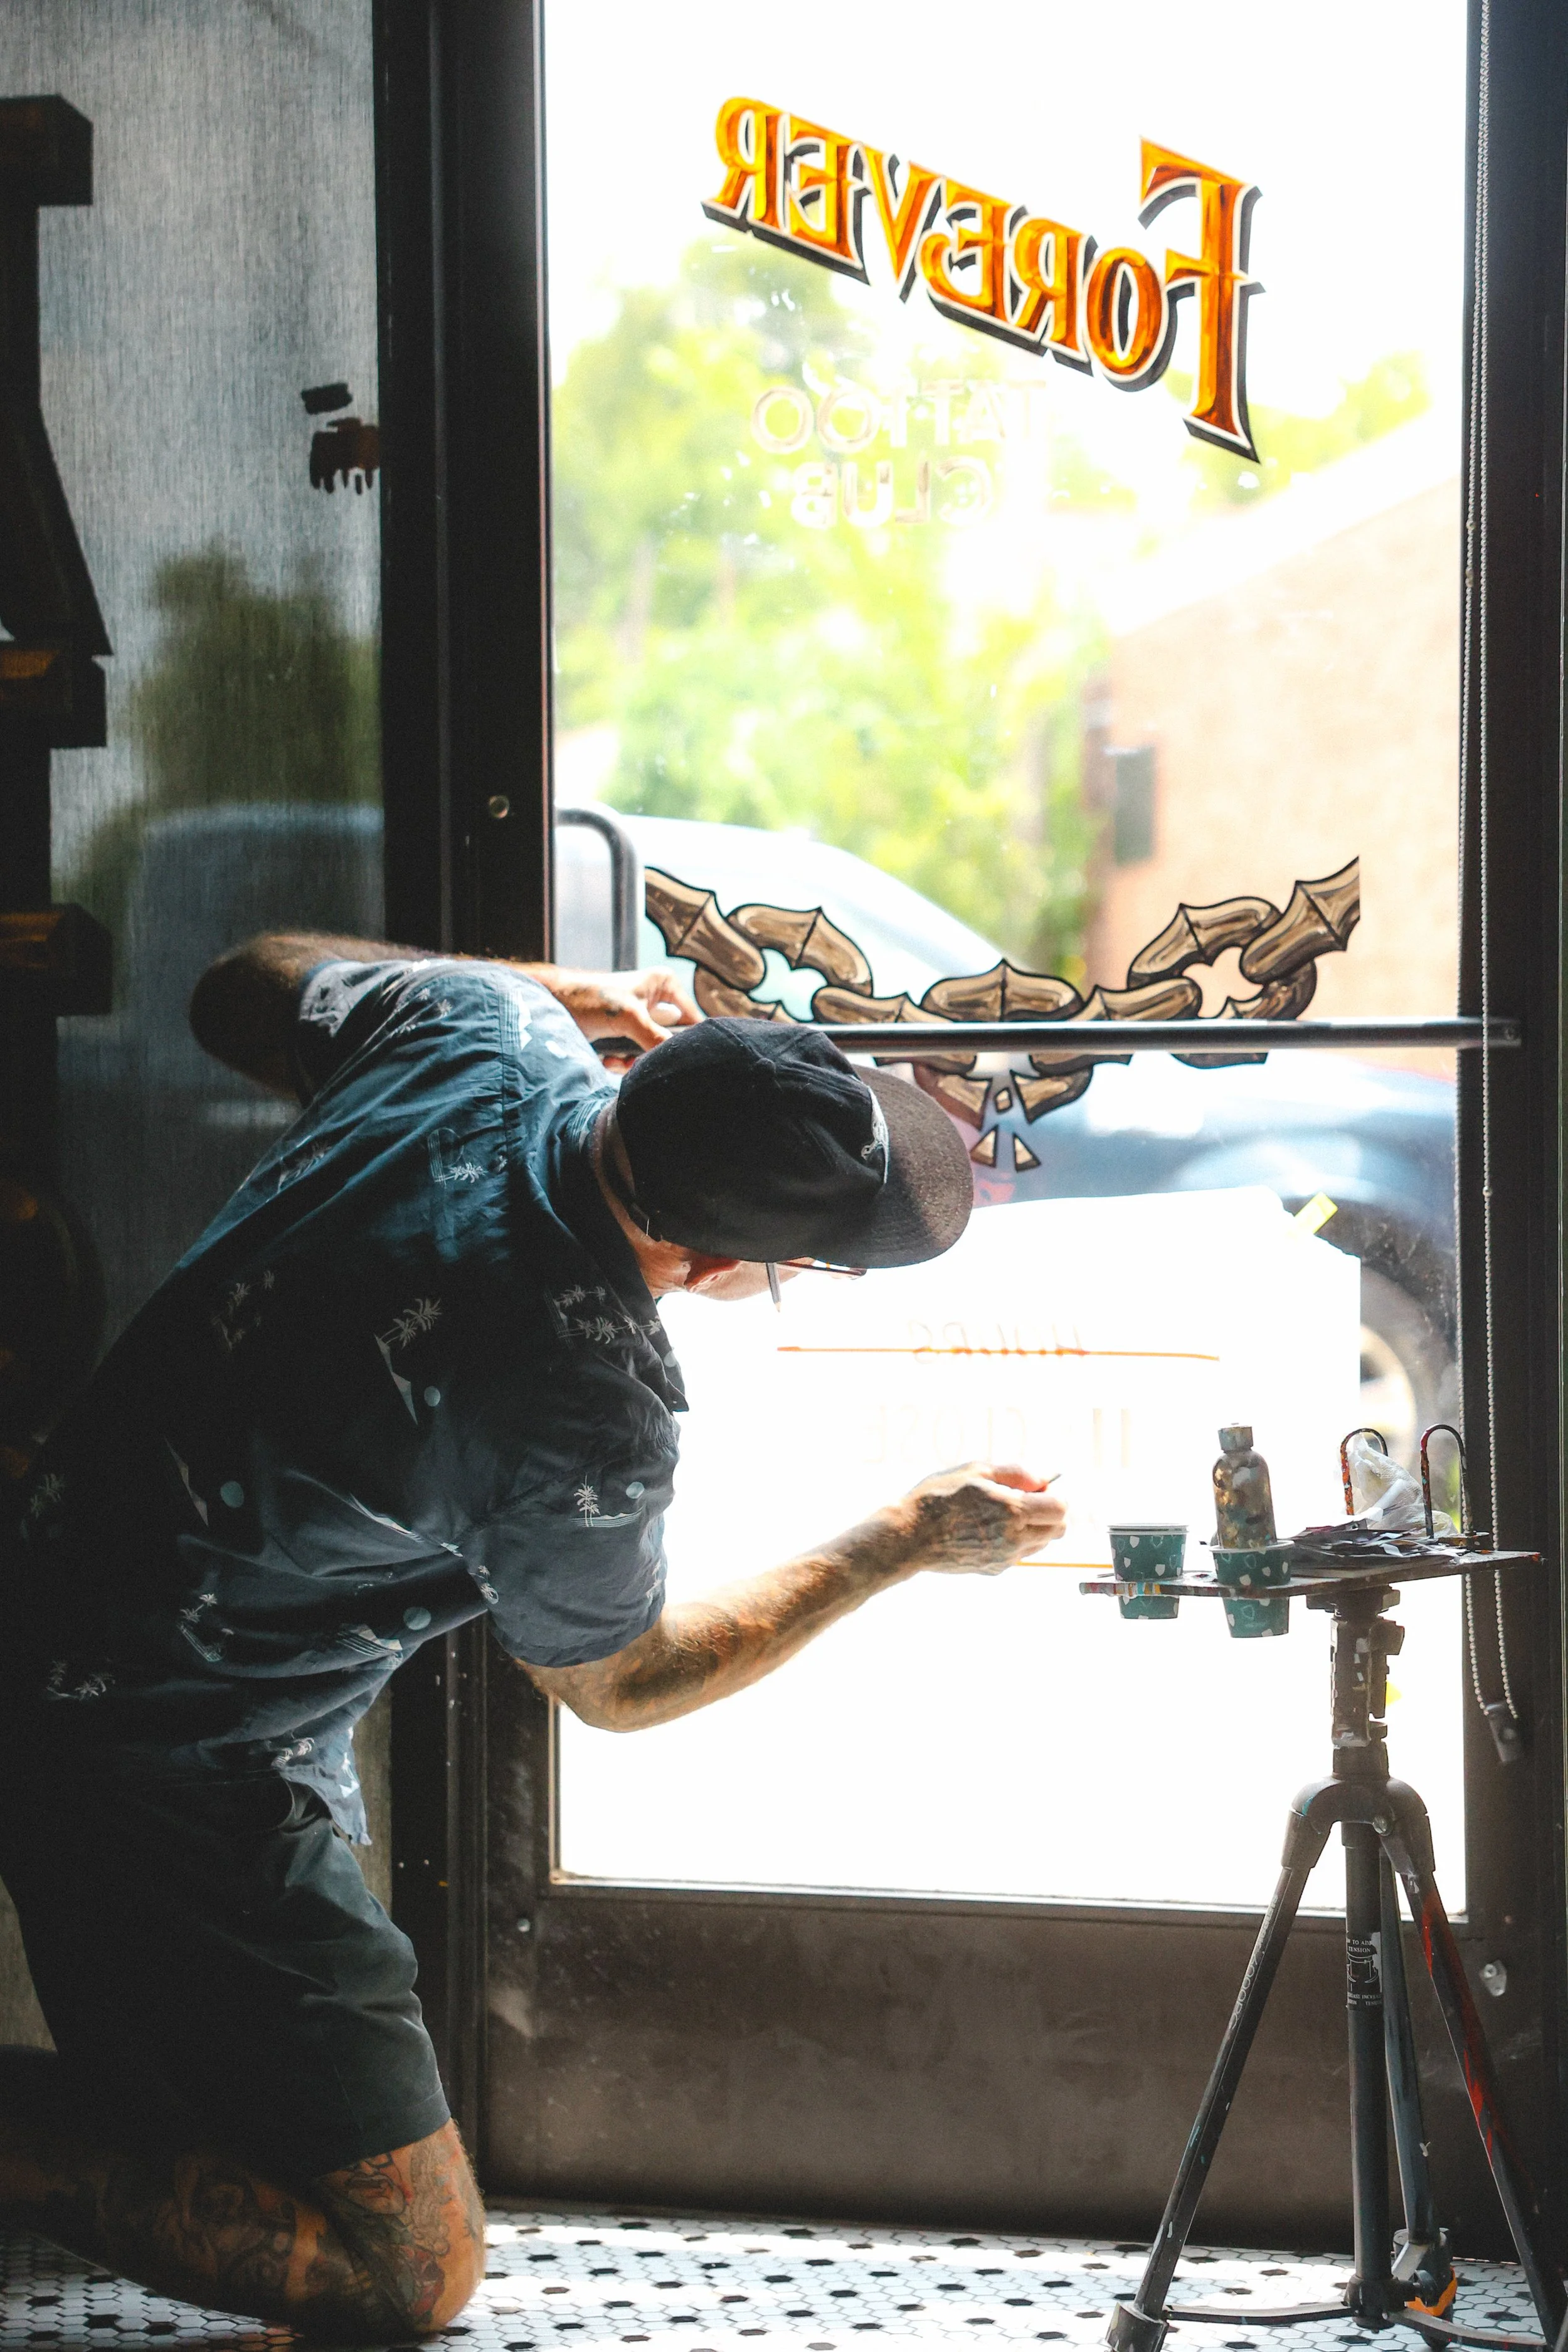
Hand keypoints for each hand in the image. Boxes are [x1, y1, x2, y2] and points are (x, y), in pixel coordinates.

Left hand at [532, 967, 699, 1055]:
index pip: (692, 1019)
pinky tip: (606, 1058)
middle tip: (638, 1057)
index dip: (688, 1041)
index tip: (678, 1060)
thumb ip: (656, 1038)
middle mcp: (656, 1001)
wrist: (550, 1005)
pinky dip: (621, 1062)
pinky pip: (634, 1057)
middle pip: (671, 1039)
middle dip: (653, 1053)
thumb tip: (677, 1058)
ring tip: (615, 1057)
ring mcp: (639, 1021)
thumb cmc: (589, 998)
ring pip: (651, 1052)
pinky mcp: (623, 1037)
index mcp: (666, 985)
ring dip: (633, 1060)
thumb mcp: (628, 1017)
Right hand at [892, 1461, 1064, 1576]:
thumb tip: (1041, 1479)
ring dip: (1033, 1528)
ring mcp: (1005, 1558)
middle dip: (1049, 1513)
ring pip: (1040, 1544)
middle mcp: (1014, 1539)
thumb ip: (1015, 1473)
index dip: (1053, 1495)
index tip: (1036, 1488)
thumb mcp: (976, 1471)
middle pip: (1057, 1530)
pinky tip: (987, 1529)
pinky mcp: (994, 1569)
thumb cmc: (939, 1497)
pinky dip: (1014, 1541)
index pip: (1060, 1509)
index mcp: (1013, 1511)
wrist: (909, 1536)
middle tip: (1024, 1500)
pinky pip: (1019, 1554)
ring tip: (1002, 1514)